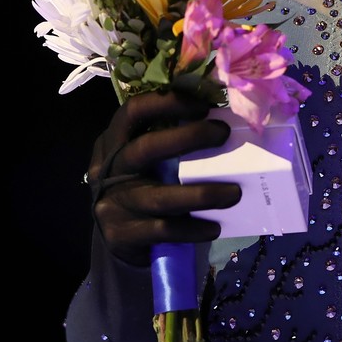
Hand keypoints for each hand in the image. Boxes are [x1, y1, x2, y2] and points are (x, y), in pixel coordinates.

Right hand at [86, 90, 242, 265]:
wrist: (117, 238)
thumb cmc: (141, 184)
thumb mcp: (144, 159)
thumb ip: (167, 138)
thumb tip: (221, 120)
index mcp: (113, 141)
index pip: (133, 111)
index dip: (167, 103)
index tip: (204, 106)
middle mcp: (107, 170)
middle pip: (145, 148)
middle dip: (188, 137)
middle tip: (223, 133)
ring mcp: (111, 204)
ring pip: (160, 198)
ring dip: (202, 194)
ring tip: (234, 193)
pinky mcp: (121, 235)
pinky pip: (163, 230)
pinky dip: (193, 228)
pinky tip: (214, 227)